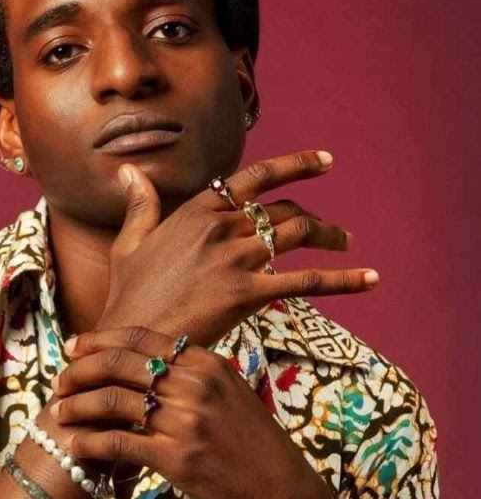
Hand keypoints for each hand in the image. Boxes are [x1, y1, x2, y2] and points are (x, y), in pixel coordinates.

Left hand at [51, 325, 335, 498]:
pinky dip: (89, 444)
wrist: (281, 492)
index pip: (141, 338)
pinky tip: (76, 446)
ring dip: (77, 406)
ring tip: (59, 413)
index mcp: (207, 363)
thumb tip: (147, 365)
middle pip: (119, 364)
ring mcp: (185, 421)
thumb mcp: (230, 394)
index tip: (73, 347)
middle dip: (79, 371)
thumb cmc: (253, 446)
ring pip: (111, 402)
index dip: (99, 340)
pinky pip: (118, 444)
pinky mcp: (177, 458)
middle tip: (59, 383)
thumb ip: (192, 375)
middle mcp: (194, 385)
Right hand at [98, 151, 377, 347]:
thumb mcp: (129, 244)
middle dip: (316, 219)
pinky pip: (306, 281)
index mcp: (197, 211)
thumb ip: (139, 206)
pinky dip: (344, 279)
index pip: (256, 177)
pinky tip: (370, 279)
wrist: (129, 337)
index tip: (325, 160)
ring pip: (299, 233)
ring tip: (348, 245)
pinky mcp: (246, 294)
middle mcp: (220, 227)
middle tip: (335, 233)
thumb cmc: (128, 296)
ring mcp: (235, 259)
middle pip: (284, 210)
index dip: (296, 164)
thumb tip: (128, 171)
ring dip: (332, 237)